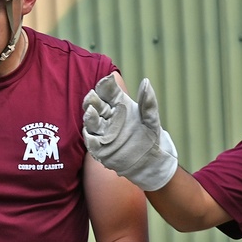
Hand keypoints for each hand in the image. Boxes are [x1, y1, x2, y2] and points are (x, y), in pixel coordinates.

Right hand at [82, 73, 177, 191]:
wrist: (150, 161)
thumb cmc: (151, 136)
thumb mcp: (152, 119)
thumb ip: (148, 102)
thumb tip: (146, 81)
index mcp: (119, 105)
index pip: (108, 92)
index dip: (106, 85)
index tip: (107, 80)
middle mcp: (108, 117)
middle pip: (96, 105)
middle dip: (92, 100)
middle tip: (92, 95)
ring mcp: (102, 131)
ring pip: (91, 122)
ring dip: (89, 117)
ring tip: (90, 111)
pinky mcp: (99, 147)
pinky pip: (91, 141)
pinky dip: (90, 138)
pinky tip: (90, 134)